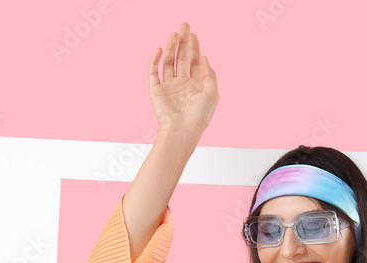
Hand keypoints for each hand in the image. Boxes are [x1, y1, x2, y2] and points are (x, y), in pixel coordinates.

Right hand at [148, 22, 217, 138]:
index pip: (195, 62)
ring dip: (171, 48)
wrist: (182, 132)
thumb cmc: (199, 118)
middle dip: (183, 42)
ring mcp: (168, 87)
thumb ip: (210, 75)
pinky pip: (153, 72)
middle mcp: (181, 84)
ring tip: (174, 35)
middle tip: (184, 26)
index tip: (193, 35)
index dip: (194, 47)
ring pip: (169, 62)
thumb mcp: (212, 94)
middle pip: (182, 58)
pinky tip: (159, 50)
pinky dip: (155, 61)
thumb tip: (205, 57)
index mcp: (195, 85)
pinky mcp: (156, 91)